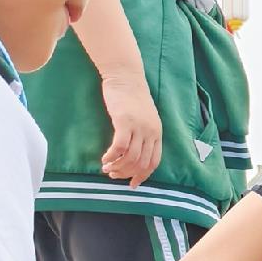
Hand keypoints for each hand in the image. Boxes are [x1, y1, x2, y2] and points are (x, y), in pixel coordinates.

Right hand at [98, 71, 162, 186]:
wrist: (126, 76)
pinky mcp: (125, 121)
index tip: (132, 183)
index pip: (154, 162)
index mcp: (157, 132)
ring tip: (106, 168)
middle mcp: (151, 132)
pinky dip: (112, 156)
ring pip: (131, 158)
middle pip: (142, 163)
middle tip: (112, 174)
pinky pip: (120, 147)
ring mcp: (139, 127)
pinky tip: (104, 158)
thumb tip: (133, 154)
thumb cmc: (131, 97)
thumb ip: (143, 134)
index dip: (143, 175)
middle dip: (126, 174)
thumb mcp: (144, 118)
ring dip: (117, 167)